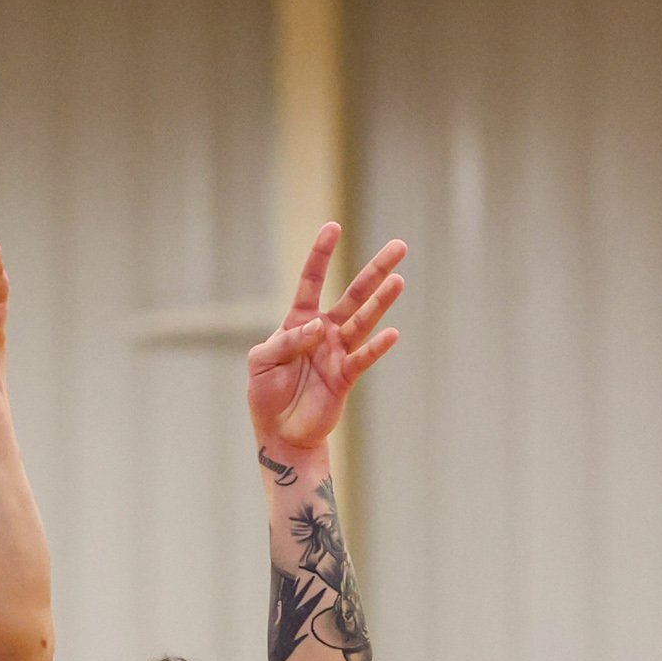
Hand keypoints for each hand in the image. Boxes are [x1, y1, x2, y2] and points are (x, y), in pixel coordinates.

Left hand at [247, 225, 404, 459]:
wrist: (280, 433)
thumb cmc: (266, 395)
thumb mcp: (261, 362)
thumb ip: (285, 341)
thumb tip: (317, 328)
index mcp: (299, 322)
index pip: (311, 280)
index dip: (321, 255)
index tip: (333, 227)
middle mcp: (325, 332)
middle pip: (354, 295)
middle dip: (375, 271)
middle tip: (400, 246)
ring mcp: (338, 352)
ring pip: (364, 321)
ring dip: (381, 301)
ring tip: (399, 280)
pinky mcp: (346, 377)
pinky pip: (364, 358)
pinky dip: (377, 347)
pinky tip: (391, 333)